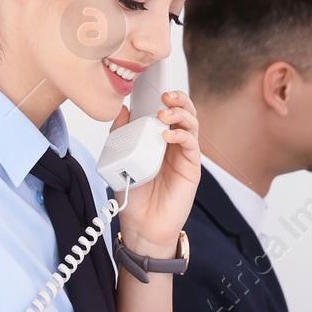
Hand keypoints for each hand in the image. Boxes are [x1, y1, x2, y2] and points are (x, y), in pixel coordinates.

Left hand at [113, 89, 199, 254]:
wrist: (142, 226)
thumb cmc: (134, 196)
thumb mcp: (121, 160)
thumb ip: (121, 135)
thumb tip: (121, 110)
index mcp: (156, 138)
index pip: (165, 109)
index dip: (162, 95)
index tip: (153, 85)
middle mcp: (173, 144)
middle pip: (183, 112)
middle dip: (177, 99)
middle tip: (164, 95)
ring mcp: (183, 155)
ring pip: (191, 124)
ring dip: (180, 114)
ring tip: (165, 112)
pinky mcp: (191, 168)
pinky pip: (191, 145)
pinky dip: (182, 135)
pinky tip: (169, 135)